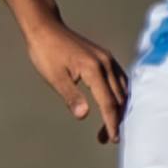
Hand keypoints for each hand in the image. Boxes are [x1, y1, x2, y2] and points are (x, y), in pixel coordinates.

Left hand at [24, 19, 128, 142]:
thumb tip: (83, 115)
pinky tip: (112, 105)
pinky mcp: (105, 58)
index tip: (111, 138)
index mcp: (94, 69)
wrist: (46, 28)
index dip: (111, 122)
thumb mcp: (54, 77)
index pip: (108, 102)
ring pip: (122, 89)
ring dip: (118, 109)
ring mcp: (107, 60)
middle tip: (105, 138)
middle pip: (118, 98)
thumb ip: (70, 96)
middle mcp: (106, 64)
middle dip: (115, 119)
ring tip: (108, 126)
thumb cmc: (46, 52)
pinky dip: (119, 95)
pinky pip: (119, 80)